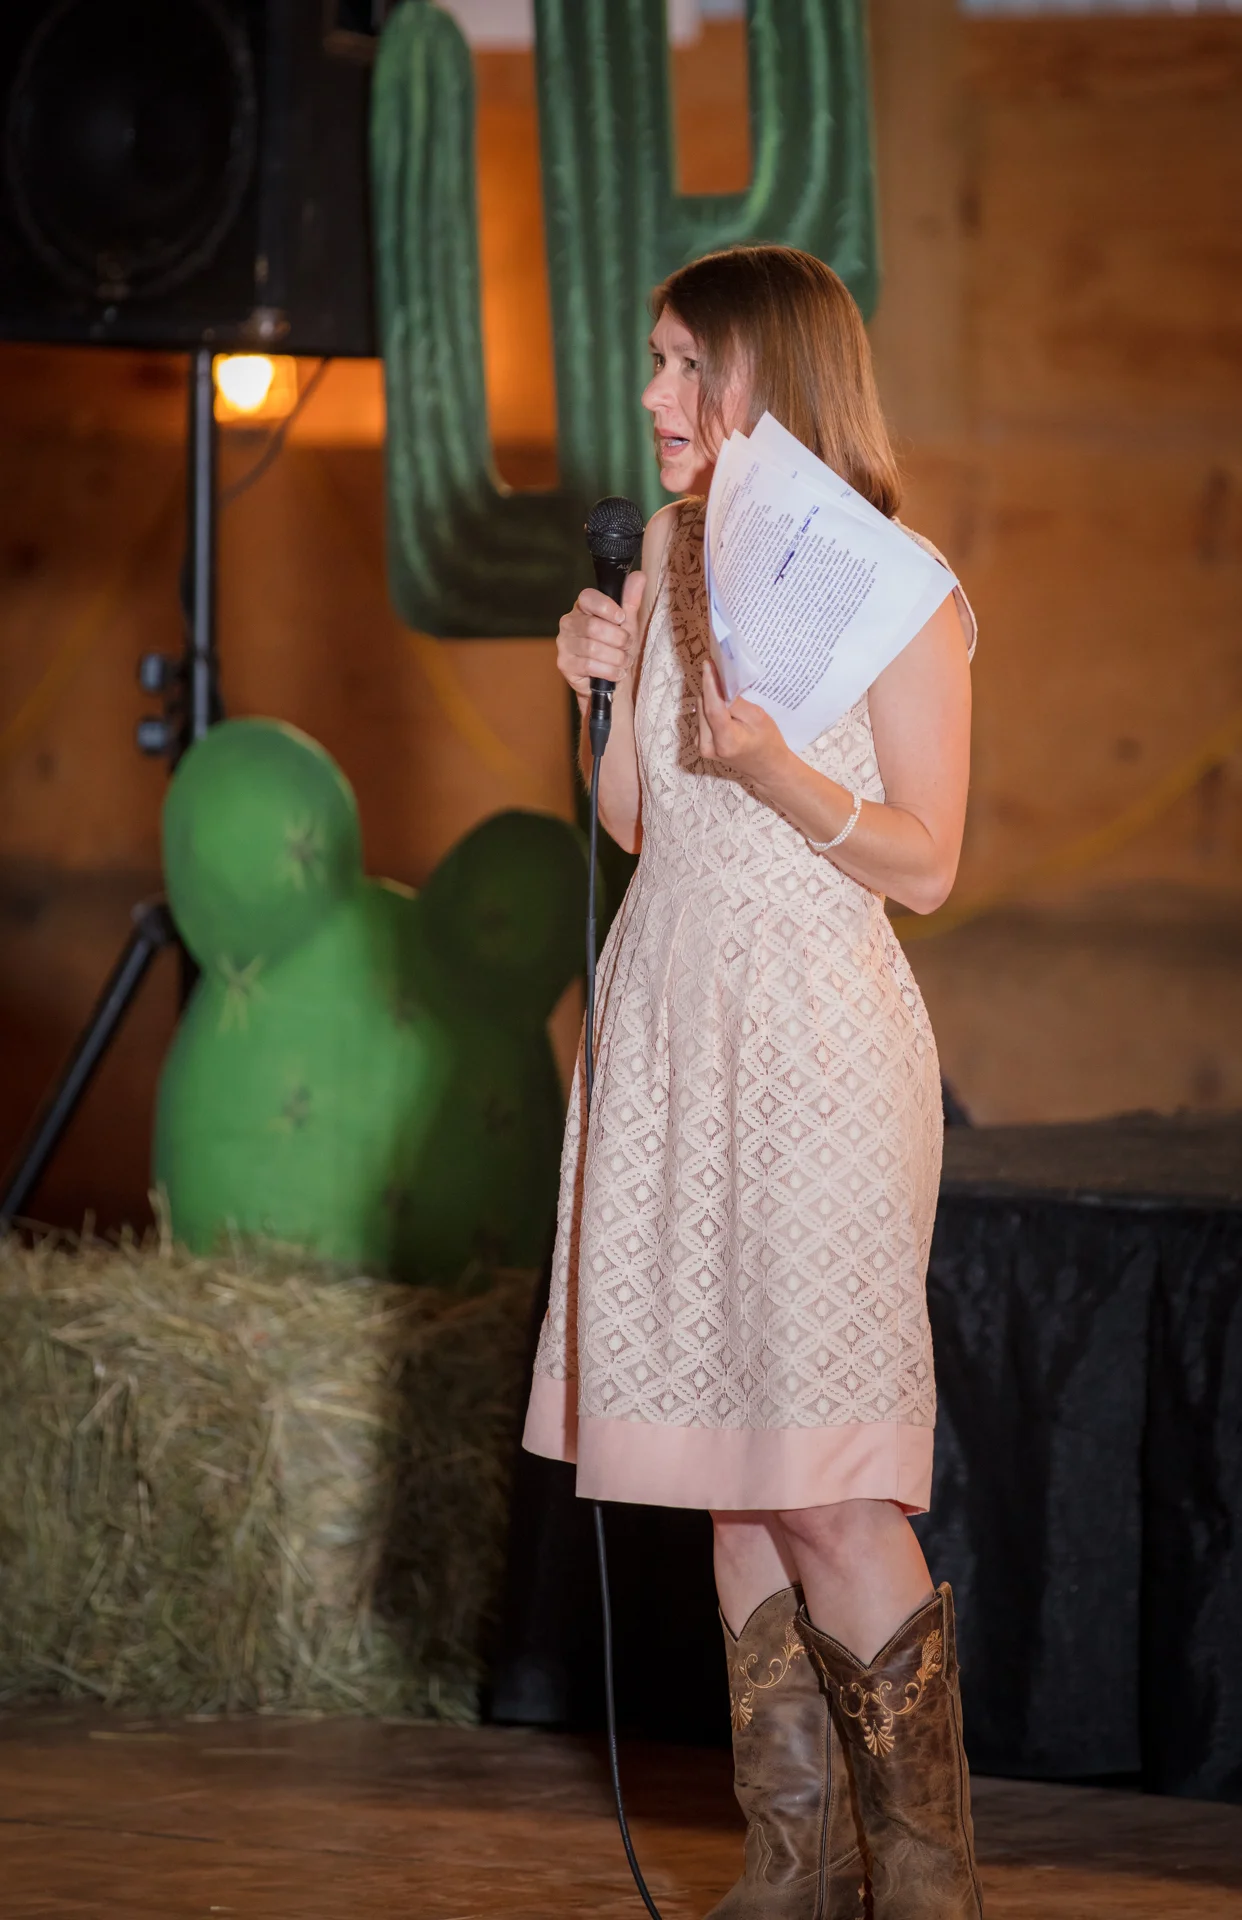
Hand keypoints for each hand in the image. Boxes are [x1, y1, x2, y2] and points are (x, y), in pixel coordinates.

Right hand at [556, 572, 645, 699]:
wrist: (611, 681)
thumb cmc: (617, 648)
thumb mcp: (627, 623)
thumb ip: (630, 600)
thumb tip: (639, 576)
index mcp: (583, 608)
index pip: (587, 597)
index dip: (606, 607)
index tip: (621, 618)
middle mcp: (569, 623)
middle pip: (593, 626)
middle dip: (618, 639)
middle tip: (627, 645)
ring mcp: (564, 643)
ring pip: (592, 648)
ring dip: (616, 657)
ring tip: (623, 661)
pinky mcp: (564, 664)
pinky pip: (589, 665)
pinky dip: (609, 671)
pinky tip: (616, 673)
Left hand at [698, 659, 790, 784]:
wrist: (766, 768)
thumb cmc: (767, 743)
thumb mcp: (758, 718)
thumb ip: (736, 702)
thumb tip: (720, 683)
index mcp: (726, 741)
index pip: (712, 708)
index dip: (710, 684)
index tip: (708, 664)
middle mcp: (708, 746)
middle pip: (704, 706)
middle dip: (713, 689)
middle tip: (725, 675)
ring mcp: (702, 746)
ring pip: (700, 710)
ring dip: (712, 699)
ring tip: (728, 695)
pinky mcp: (700, 744)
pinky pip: (702, 717)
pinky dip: (710, 709)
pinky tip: (724, 709)